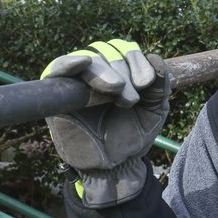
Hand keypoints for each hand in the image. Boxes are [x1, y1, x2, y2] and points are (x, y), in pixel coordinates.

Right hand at [41, 39, 169, 207]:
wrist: (114, 166)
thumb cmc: (132, 136)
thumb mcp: (154, 111)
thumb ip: (159, 86)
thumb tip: (156, 57)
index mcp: (121, 72)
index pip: (126, 50)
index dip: (137, 61)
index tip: (146, 84)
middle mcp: (98, 72)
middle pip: (107, 52)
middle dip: (122, 71)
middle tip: (130, 99)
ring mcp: (76, 81)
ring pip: (88, 58)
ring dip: (104, 70)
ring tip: (117, 91)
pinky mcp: (57, 93)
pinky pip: (57, 67)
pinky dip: (69, 62)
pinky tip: (83, 62)